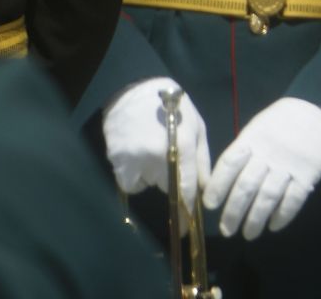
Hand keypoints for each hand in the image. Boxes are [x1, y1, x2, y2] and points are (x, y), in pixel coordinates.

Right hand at [103, 77, 209, 209]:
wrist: (135, 90)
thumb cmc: (173, 108)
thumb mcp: (197, 127)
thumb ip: (202, 159)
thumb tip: (205, 189)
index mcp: (182, 146)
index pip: (185, 188)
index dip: (185, 211)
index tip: (185, 229)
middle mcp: (157, 156)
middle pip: (165, 186)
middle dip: (169, 179)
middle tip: (166, 154)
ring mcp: (133, 159)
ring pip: (145, 183)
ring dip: (150, 175)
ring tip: (151, 148)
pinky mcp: (115, 159)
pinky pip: (128, 178)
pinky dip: (133, 172)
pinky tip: (136, 150)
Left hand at [203, 97, 320, 239]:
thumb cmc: (286, 118)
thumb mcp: (260, 125)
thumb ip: (244, 149)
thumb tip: (223, 179)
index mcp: (252, 139)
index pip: (228, 165)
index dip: (217, 187)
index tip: (210, 205)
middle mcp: (268, 153)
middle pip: (245, 187)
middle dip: (233, 212)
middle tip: (227, 229)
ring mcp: (289, 164)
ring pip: (267, 197)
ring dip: (255, 219)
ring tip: (249, 234)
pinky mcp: (309, 173)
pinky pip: (294, 199)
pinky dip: (283, 215)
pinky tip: (274, 226)